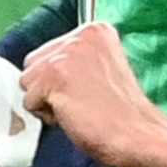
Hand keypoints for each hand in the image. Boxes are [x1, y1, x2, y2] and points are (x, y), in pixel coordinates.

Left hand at [17, 25, 166, 166]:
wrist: (138, 136)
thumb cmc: (121, 115)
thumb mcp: (101, 70)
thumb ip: (75, 61)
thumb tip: (41, 70)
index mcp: (95, 30)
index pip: (50, 52)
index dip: (63, 80)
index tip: (90, 90)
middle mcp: (80, 35)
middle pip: (33, 63)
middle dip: (50, 88)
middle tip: (83, 101)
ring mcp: (67, 53)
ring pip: (28, 81)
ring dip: (47, 102)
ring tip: (79, 108)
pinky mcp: (55, 75)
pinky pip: (29, 102)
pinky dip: (48, 116)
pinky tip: (75, 115)